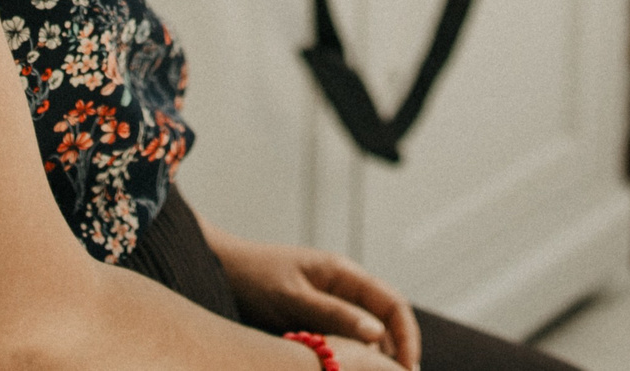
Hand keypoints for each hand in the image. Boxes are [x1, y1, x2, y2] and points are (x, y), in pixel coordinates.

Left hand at [206, 228, 421, 370]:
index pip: (393, 303)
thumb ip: (334, 313)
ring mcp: (332, 301)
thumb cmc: (254, 278)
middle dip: (397, 353)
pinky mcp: (317, 317)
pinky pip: (346, 339)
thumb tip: (377, 334)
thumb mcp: (293, 298)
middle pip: (387, 320)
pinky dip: (353, 357)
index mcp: (344, 273)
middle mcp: (344, 286)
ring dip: (376, 358)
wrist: (221, 270)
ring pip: (368, 333)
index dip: (407, 337)